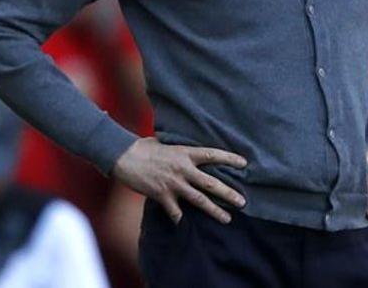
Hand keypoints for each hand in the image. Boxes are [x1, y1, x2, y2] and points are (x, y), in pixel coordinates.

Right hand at [111, 137, 247, 223]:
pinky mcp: (162, 195)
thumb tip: (188, 152)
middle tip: (243, 202)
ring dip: (214, 211)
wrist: (123, 156)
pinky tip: (184, 224)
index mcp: (185, 153)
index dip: (229, 158)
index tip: (244, 164)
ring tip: (227, 219)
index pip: (213, 155)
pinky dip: (180, 218)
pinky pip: (175, 212)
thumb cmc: (143, 147)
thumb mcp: (166, 143)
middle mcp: (183, 169)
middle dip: (229, 194)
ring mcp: (173, 184)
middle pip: (211, 184)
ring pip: (199, 200)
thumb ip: (180, 150)